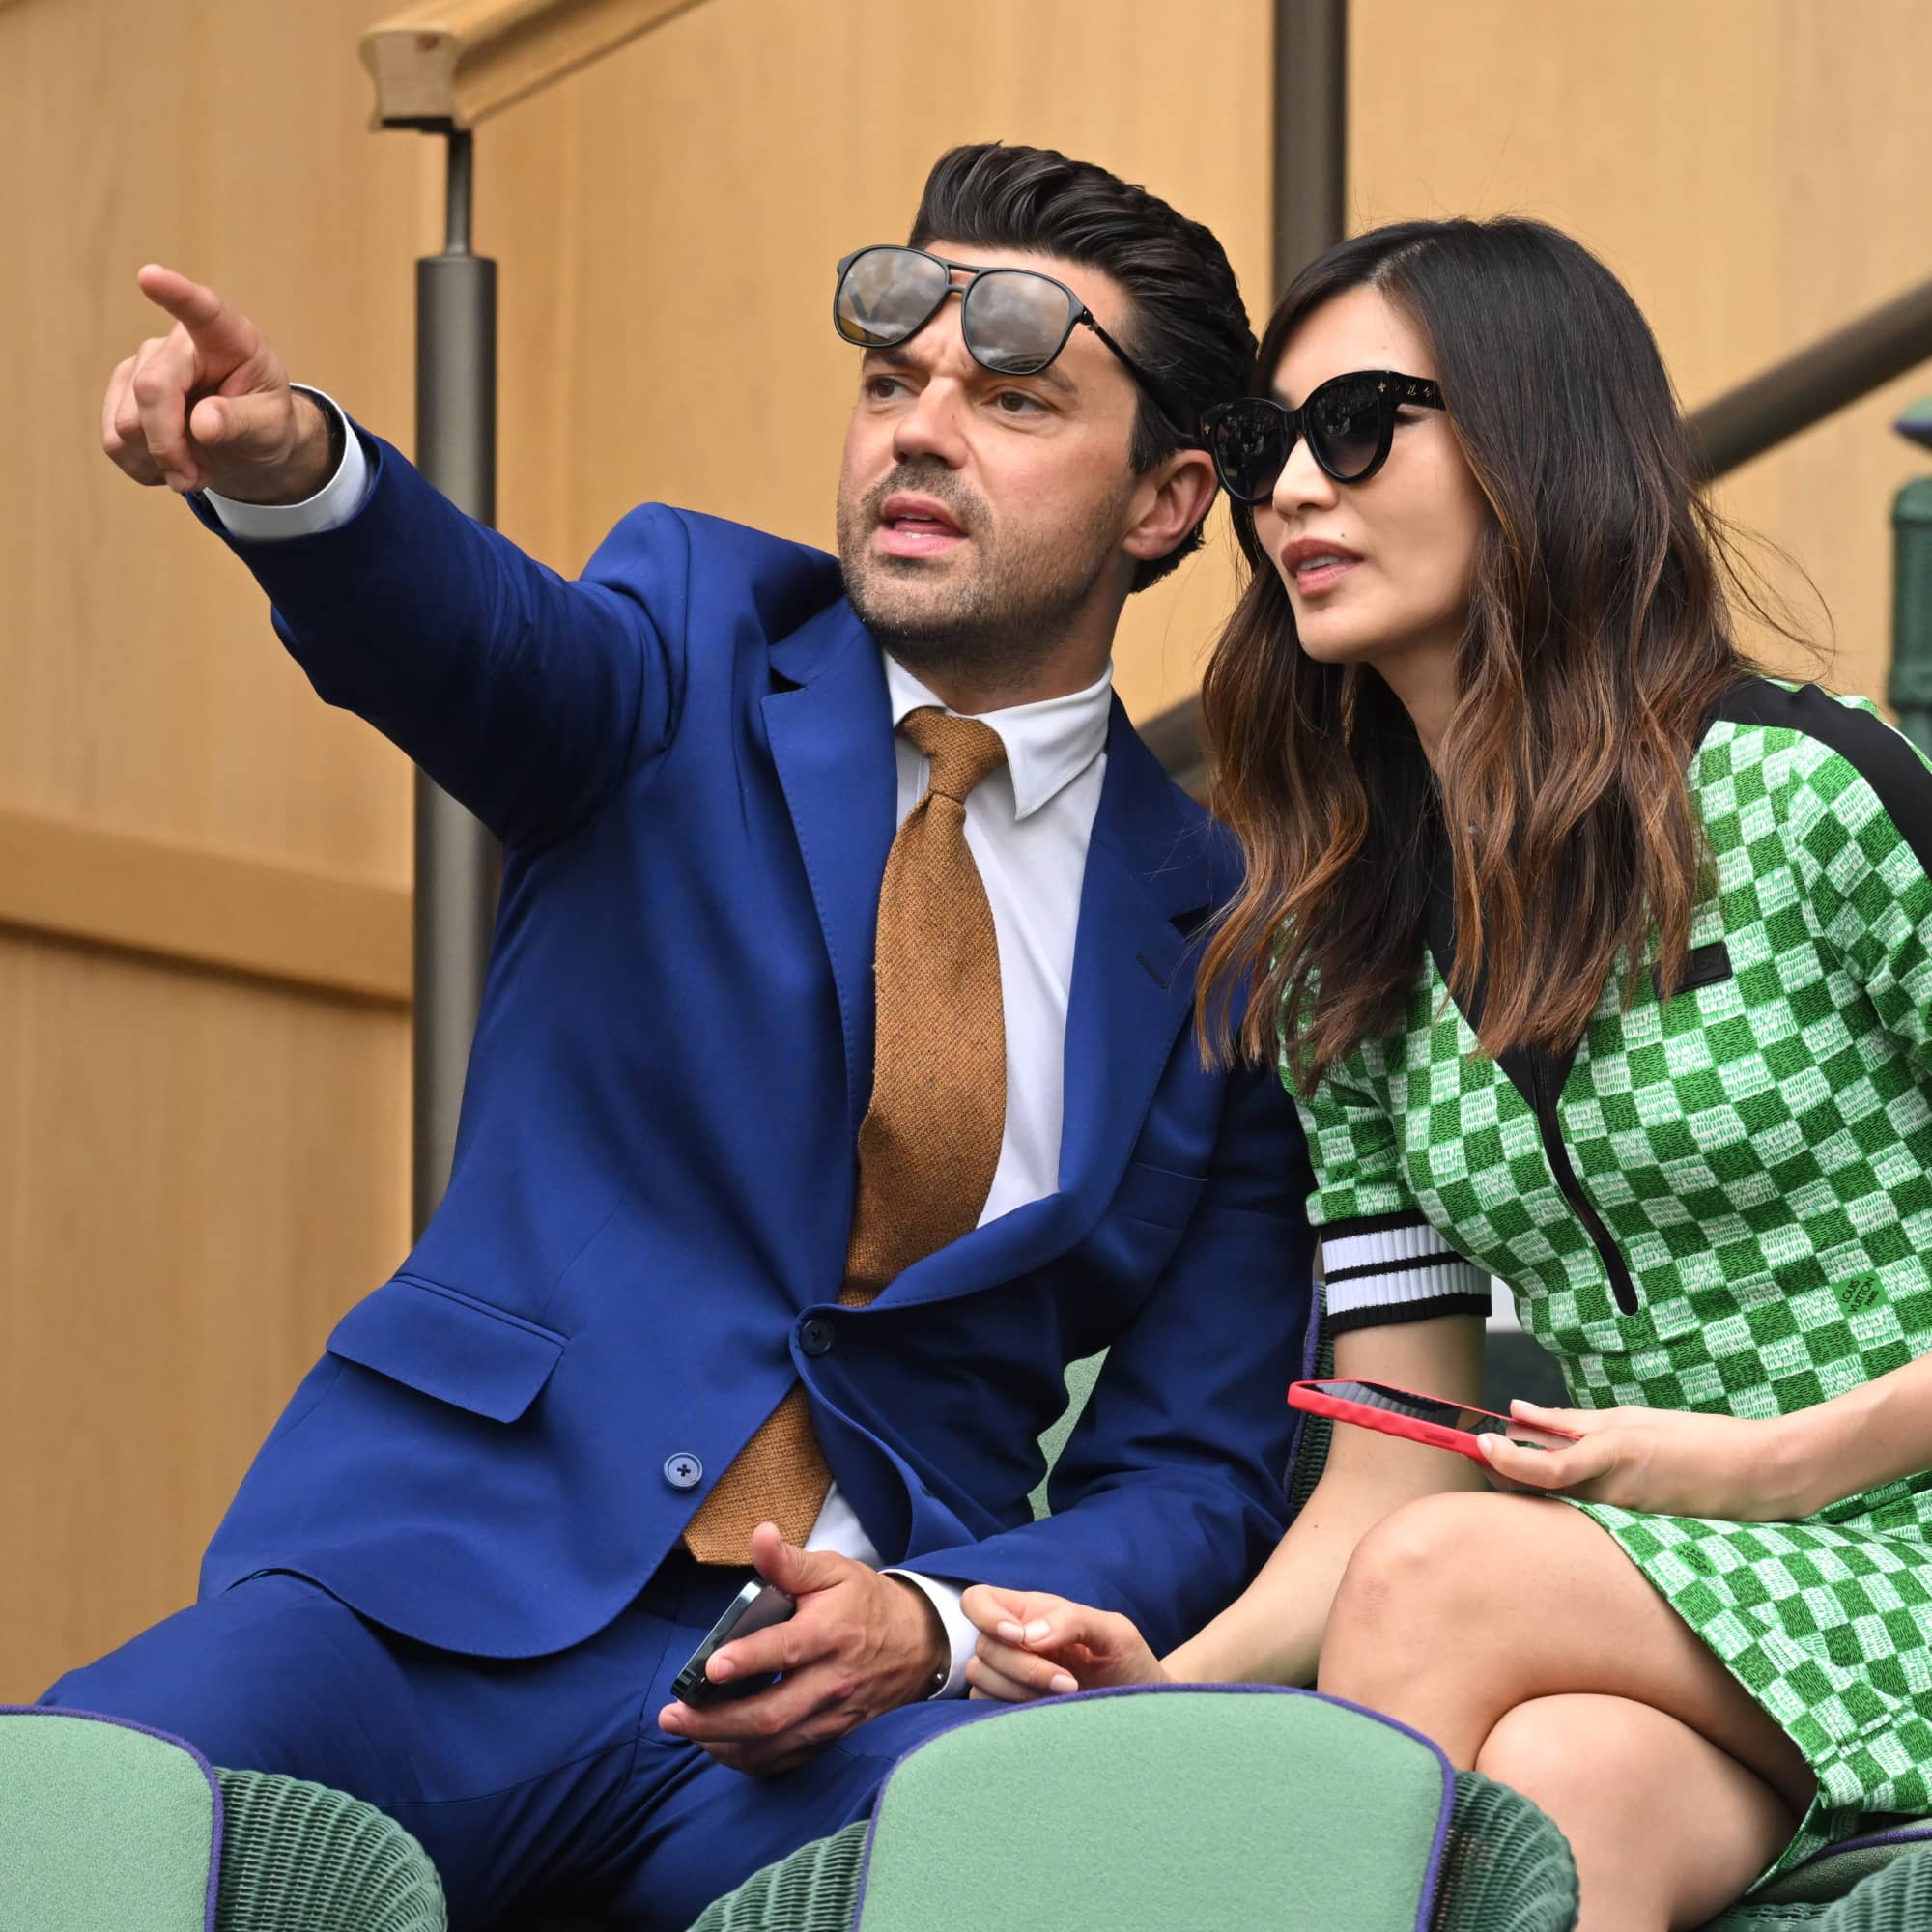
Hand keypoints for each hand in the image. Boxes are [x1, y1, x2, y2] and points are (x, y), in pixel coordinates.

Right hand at [101, 266, 332, 501]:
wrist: (247, 444)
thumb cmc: (266, 424)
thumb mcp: (271, 428)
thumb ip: (242, 423)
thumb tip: (201, 424)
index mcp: (227, 338)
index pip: (202, 310)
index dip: (176, 294)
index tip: (150, 276)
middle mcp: (178, 344)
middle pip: (150, 392)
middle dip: (170, 447)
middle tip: (196, 480)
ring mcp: (143, 366)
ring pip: (126, 424)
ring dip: (160, 462)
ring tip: (193, 468)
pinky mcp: (121, 393)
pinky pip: (115, 441)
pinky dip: (143, 466)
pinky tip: (170, 464)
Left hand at [656, 1523, 947, 1776]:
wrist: (917, 1644)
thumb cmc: (866, 1603)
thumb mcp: (834, 1571)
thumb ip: (790, 1562)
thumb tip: (759, 1535)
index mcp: (830, 1634)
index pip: (787, 1651)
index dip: (748, 1660)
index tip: (711, 1666)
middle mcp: (831, 1682)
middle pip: (772, 1714)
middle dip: (716, 1721)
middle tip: (673, 1715)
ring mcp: (832, 1717)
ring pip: (775, 1745)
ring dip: (724, 1745)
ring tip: (686, 1731)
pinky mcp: (831, 1737)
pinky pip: (786, 1761)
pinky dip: (749, 1760)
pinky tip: (720, 1747)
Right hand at [961, 1586, 1166, 1702]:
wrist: (1141, 1707)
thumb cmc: (1128, 1662)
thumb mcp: (1114, 1632)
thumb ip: (1073, 1620)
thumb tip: (1028, 1636)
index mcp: (1033, 1612)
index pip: (979, 1600)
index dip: (986, 1616)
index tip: (1018, 1638)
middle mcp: (1013, 1640)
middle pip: (982, 1645)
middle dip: (1024, 1667)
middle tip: (1068, 1682)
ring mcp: (1007, 1675)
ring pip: (979, 1675)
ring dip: (1020, 1689)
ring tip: (1063, 1695)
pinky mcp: (1007, 1706)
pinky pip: (984, 1706)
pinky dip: (1011, 1708)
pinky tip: (1046, 1711)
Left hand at [1478, 1400, 1807, 1520]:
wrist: (1762, 1474)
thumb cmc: (1696, 1438)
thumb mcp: (1629, 1419)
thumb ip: (1570, 1421)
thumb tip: (1516, 1411)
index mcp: (1612, 1451)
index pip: (1541, 1466)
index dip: (1504, 1460)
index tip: (1480, 1444)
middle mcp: (1615, 1490)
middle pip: (1542, 1491)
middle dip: (1509, 1474)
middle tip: (1492, 1451)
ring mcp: (1627, 1515)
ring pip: (1562, 1507)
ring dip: (1537, 1488)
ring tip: (1527, 1464)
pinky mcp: (1640, 1532)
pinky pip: (1591, 1520)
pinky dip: (1570, 1503)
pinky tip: (1572, 1489)